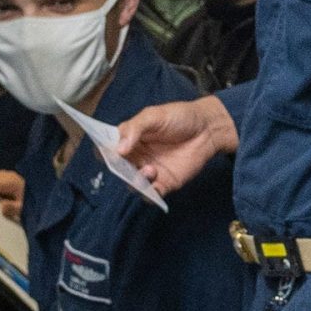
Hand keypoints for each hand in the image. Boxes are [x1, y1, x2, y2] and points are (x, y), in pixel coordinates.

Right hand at [114, 95, 237, 195]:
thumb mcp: (154, 115)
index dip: (103, 151)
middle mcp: (136, 157)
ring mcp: (149, 171)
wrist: (208, 128)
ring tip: (149, 170)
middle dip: (118, 169)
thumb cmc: (180, 117)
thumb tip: (118, 149)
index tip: (104, 152)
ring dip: (135, 182)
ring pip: (132, 184)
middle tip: (124, 164)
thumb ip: (135, 128)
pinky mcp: (165, 183)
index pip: (108, 148)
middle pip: (118, 169)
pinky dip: (150, 194)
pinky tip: (156, 185)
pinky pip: (151, 194)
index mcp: (129, 139)